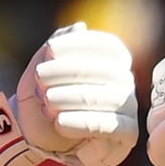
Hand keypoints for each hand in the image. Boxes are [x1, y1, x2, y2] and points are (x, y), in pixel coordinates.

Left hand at [0, 23, 136, 165]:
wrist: (37, 137)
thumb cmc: (42, 98)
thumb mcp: (40, 71)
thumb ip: (56, 48)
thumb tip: (79, 28)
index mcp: (111, 61)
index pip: (107, 46)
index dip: (80, 44)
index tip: (50, 50)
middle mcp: (124, 81)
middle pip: (106, 70)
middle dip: (70, 70)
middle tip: (40, 76)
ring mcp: (128, 107)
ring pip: (109, 97)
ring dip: (74, 97)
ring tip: (47, 100)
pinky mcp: (126, 134)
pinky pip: (109, 126)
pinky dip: (82, 122)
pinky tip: (59, 122)